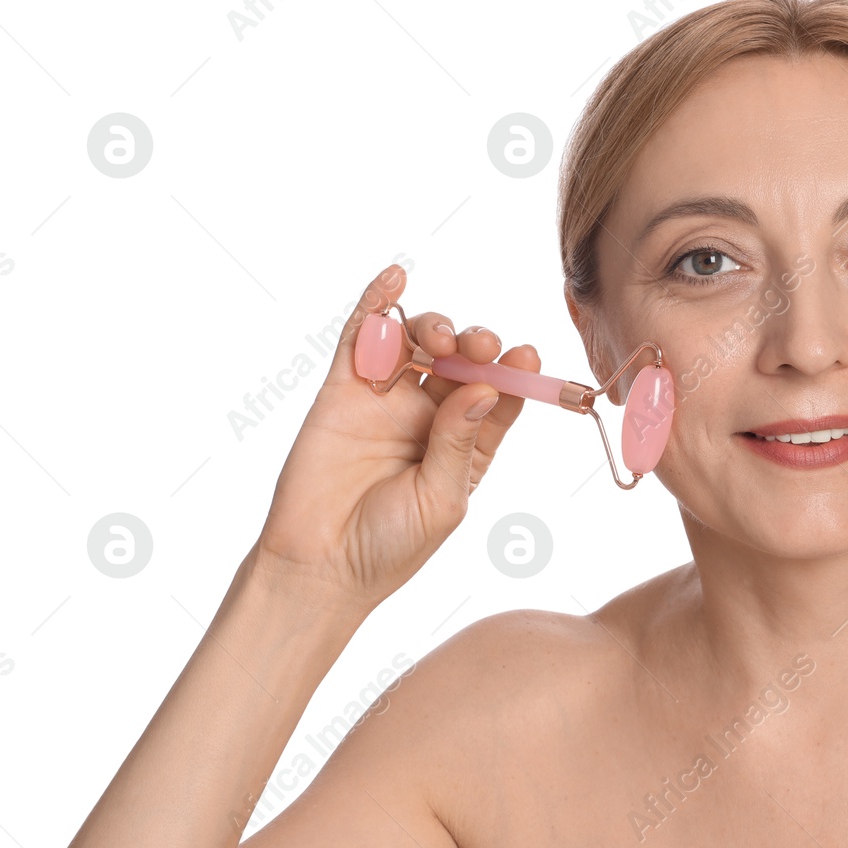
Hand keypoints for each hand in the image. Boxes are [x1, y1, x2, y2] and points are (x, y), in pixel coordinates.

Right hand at [251, 263, 537, 612]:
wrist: (320, 568)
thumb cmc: (390, 546)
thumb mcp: (442, 499)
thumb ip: (460, 440)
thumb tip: (485, 386)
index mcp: (467, 443)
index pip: (502, 394)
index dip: (516, 372)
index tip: (527, 356)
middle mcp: (430, 415)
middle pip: (461, 360)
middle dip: (476, 345)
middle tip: (479, 347)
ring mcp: (386, 399)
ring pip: (417, 342)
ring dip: (434, 327)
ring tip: (440, 340)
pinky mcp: (343, 391)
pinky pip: (362, 337)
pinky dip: (378, 304)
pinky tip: (395, 279)